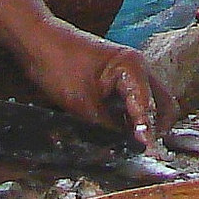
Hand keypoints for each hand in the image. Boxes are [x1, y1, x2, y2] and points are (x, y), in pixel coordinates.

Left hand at [21, 20, 177, 144]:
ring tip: (128, 146)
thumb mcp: (82, 104)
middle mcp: (138, 69)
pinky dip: (130, 119)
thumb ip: (107, 128)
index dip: (148, 134)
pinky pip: (133, 103)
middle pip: (162, 105)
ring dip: (142, 125)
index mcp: (133, 68)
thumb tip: (123, 150)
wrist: (37, 42)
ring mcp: (128, 74)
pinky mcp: (117, 80)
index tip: (147, 155)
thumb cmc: (59, 65)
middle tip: (141, 151)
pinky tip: (117, 134)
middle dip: (155, 128)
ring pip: (149, 105)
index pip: (150, 108)